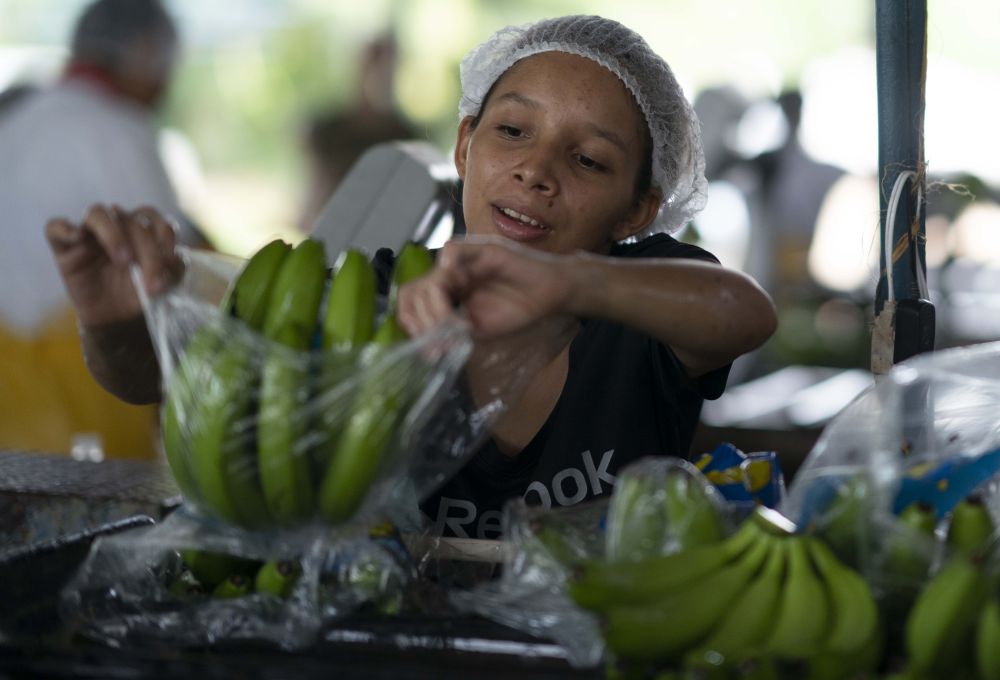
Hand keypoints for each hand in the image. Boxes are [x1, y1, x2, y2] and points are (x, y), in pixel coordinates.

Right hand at [45, 203, 181, 327]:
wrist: (114, 320)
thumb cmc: (138, 295)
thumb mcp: (162, 284)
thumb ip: (172, 268)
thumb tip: (175, 258)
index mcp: (141, 229)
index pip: (152, 217)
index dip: (164, 234)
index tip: (171, 260)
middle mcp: (116, 226)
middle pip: (131, 220)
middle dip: (148, 251)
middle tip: (153, 283)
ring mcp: (89, 234)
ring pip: (97, 212)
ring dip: (114, 234)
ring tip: (123, 260)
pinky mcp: (64, 247)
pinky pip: (55, 227)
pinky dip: (64, 228)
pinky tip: (76, 237)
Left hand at [397, 237, 578, 339]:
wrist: (550, 294)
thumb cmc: (517, 308)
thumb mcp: (478, 329)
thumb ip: (453, 333)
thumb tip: (431, 345)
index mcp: (445, 291)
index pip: (411, 301)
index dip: (411, 322)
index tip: (428, 347)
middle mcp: (449, 274)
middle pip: (414, 292)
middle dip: (425, 322)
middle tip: (442, 342)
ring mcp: (464, 261)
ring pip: (430, 280)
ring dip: (437, 310)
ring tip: (455, 327)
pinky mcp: (482, 249)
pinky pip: (453, 251)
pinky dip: (448, 269)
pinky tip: (457, 289)